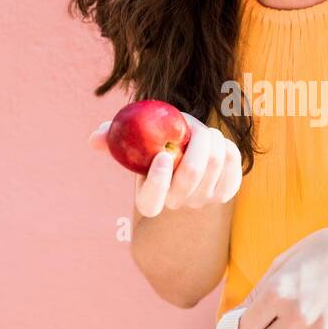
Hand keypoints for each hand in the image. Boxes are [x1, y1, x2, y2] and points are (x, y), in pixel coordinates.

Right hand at [89, 110, 241, 217]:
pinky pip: (233, 164)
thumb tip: (94, 139)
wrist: (186, 171)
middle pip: (192, 172)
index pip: (151, 201)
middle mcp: (178, 204)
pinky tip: (218, 143)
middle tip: (193, 124)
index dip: (159, 180)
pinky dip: (228, 146)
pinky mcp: (226, 192)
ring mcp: (204, 201)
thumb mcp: (131, 148)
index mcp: (150, 198)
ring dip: (212, 137)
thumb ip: (112, 139)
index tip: (163, 155)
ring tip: (204, 132)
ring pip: (215, 162)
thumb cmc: (153, 154)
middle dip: (195, 140)